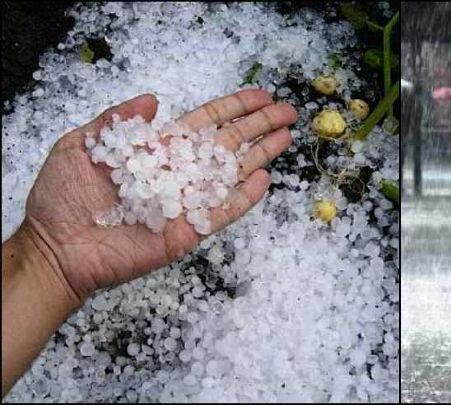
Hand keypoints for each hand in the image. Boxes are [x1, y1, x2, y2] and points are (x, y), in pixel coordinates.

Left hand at [21, 90, 297, 303]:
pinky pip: (221, 212)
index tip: (261, 96)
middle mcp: (179, 173)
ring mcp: (186, 202)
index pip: (206, 123)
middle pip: (229, 144)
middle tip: (288, 111)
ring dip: (261, 155)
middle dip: (259, 126)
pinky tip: (264, 180)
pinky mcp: (187, 231)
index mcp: (158, 149)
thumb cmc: (62, 198)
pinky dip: (243, 198)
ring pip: (232, 174)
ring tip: (287, 137)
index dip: (235, 108)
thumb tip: (152, 98)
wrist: (55, 247)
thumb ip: (117, 121)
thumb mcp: (81, 145)